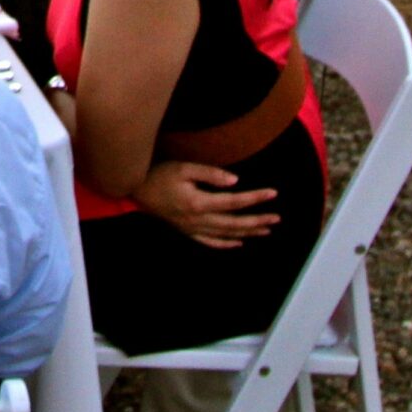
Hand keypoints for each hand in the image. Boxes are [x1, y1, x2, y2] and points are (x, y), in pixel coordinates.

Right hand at [133, 162, 282, 248]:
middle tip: (276, 219)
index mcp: (199, 203)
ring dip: (247, 232)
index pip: (234, 202)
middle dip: (257, 221)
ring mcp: (192, 228)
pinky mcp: (186, 231)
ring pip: (225, 234)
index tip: (273, 194)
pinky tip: (238, 242)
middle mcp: (198, 220)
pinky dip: (226, 244)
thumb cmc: (158, 173)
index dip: (255, 198)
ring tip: (266, 230)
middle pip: (234, 223)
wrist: (134, 188)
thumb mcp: (183, 168)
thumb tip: (235, 182)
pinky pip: (210, 242)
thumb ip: (210, 174)